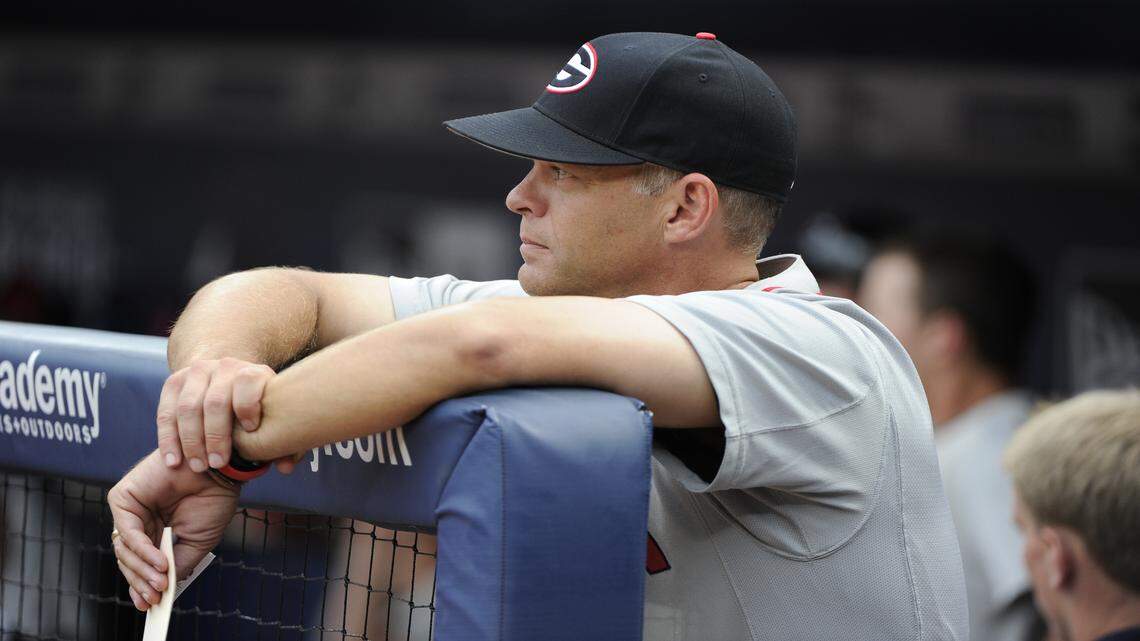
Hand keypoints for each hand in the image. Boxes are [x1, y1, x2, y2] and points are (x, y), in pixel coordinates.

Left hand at [108, 450, 238, 610]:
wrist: (219, 472)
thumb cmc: (213, 501)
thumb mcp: (197, 543)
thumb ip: (177, 566)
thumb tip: (161, 591)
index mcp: (157, 531)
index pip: (140, 563)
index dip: (142, 584)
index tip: (151, 604)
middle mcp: (140, 521)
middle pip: (128, 560)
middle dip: (142, 582)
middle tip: (156, 597)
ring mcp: (130, 510)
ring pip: (124, 551)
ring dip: (143, 570)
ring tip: (163, 581)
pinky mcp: (123, 498)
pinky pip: (127, 533)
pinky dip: (143, 551)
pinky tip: (159, 561)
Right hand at [156, 358, 274, 471]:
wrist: (226, 379)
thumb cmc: (257, 410)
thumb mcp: (272, 420)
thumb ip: (283, 445)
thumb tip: (285, 468)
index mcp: (253, 372)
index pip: (249, 381)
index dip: (248, 406)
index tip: (250, 431)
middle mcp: (224, 367)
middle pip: (215, 401)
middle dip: (215, 436)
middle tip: (218, 463)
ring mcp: (196, 373)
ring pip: (188, 407)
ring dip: (192, 441)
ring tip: (199, 466)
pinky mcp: (173, 382)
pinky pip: (165, 413)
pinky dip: (169, 439)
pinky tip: (174, 461)